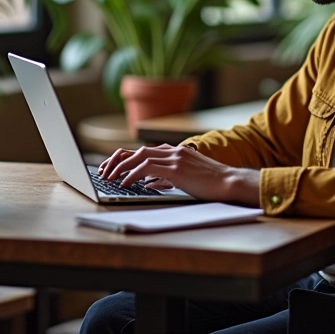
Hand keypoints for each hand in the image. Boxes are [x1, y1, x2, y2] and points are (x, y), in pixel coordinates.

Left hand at [97, 144, 259, 205]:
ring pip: (140, 156)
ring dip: (121, 167)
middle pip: (138, 150)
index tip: (113, 167)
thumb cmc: (211, 184)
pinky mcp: (176, 168)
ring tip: (110, 177)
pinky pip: (148, 168)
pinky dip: (133, 174)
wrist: (229, 182)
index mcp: (176, 151)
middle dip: (118, 160)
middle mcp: (173, 151)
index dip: (126, 158)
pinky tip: (125, 183)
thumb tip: (148, 182)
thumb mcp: (187, 176)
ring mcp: (175, 158)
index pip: (145, 150)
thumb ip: (168, 176)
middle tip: (105, 171)